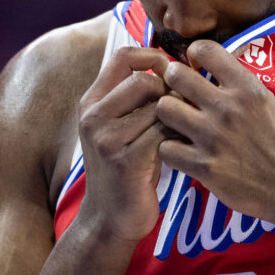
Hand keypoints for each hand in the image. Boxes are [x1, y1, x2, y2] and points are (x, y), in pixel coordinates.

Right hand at [77, 46, 172, 241]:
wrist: (109, 218)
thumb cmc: (125, 168)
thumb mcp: (118, 127)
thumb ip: (134, 98)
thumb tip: (172, 64)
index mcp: (91, 102)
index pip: (123, 56)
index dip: (153, 56)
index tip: (172, 71)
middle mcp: (93, 117)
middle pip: (144, 80)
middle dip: (171, 92)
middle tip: (183, 109)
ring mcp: (107, 140)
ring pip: (158, 107)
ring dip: (178, 116)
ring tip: (184, 130)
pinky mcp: (125, 162)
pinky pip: (163, 133)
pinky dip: (178, 137)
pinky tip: (181, 148)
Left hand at [155, 40, 274, 224]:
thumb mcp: (268, 103)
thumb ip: (239, 85)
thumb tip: (212, 68)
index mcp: (247, 88)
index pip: (205, 49)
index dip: (192, 55)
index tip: (194, 67)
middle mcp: (228, 108)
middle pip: (175, 75)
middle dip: (172, 82)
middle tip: (177, 94)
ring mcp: (213, 137)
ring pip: (164, 109)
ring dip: (167, 116)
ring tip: (177, 124)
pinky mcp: (203, 166)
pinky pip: (166, 148)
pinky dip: (170, 150)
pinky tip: (181, 152)